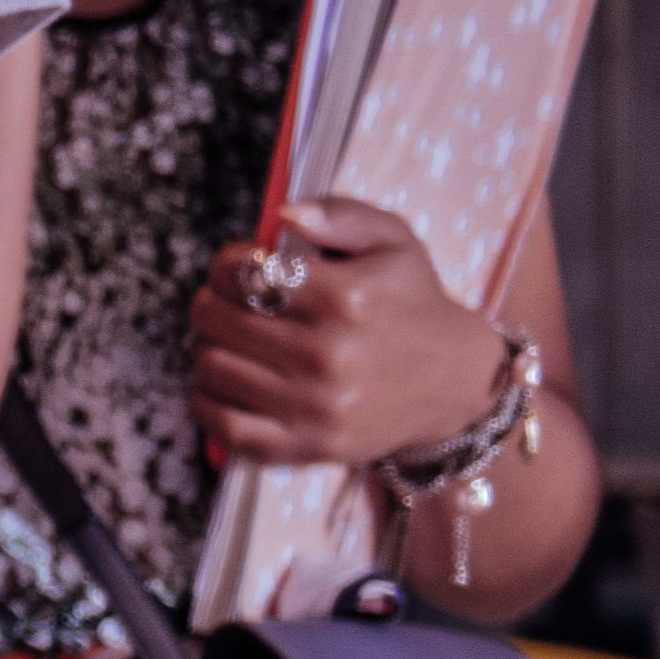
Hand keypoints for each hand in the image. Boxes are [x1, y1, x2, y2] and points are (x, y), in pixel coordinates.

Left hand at [183, 197, 506, 474]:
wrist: (453, 380)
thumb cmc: (410, 302)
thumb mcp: (393, 243)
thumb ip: (341, 215)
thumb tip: (285, 213)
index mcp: (345, 298)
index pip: (241, 273)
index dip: (227, 264)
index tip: (240, 267)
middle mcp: (328, 354)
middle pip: (215, 319)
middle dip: (211, 302)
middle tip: (227, 303)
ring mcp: (315, 405)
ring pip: (210, 367)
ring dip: (206, 347)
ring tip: (228, 339)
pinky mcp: (306, 445)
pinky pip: (222, 425)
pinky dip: (206, 400)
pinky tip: (225, 381)